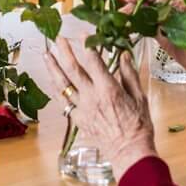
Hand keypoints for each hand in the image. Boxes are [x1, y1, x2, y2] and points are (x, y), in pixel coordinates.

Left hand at [44, 39, 156, 178]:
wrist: (130, 152)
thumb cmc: (138, 126)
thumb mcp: (139, 96)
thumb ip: (129, 74)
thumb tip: (124, 54)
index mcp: (108, 89)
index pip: (94, 61)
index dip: (87, 45)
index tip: (83, 33)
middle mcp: (92, 97)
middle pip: (73, 69)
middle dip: (64, 51)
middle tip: (58, 38)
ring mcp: (82, 109)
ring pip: (62, 85)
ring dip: (53, 68)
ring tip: (46, 55)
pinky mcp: (78, 120)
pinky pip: (63, 102)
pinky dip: (57, 89)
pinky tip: (53, 80)